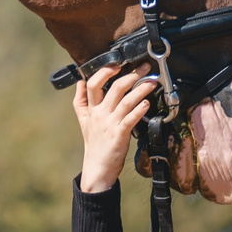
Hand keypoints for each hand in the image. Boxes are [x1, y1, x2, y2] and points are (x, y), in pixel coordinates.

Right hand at [73, 66, 155, 192]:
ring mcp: (110, 124)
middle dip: (131, 75)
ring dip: (141, 89)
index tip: (118, 64)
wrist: (97, 168)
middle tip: (144, 67)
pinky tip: (147, 102)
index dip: (104, 72)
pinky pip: (131, 118)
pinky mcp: (120, 134)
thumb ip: (80, 100)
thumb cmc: (94, 144)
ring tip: (152, 81)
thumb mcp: (83, 120)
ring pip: (126, 101)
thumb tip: (79, 82)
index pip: (92, 84)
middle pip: (114, 88)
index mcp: (91, 109)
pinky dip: (140, 109)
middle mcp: (100, 114)